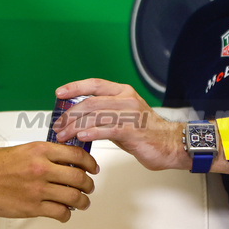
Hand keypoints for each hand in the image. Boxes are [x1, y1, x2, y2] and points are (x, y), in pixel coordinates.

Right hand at [0, 141, 98, 222]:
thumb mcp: (20, 149)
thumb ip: (41, 154)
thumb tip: (59, 161)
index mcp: (40, 150)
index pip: (76, 155)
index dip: (90, 163)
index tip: (93, 168)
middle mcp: (42, 168)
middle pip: (79, 178)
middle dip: (89, 185)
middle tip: (89, 187)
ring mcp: (38, 189)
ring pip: (73, 198)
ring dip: (82, 202)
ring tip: (82, 203)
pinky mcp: (32, 207)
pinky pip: (59, 213)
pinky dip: (66, 215)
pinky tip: (64, 214)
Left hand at [53, 78, 189, 171]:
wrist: (171, 144)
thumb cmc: (146, 132)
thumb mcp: (122, 118)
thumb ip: (103, 115)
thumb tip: (78, 120)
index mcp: (123, 92)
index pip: (94, 84)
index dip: (75, 87)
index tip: (59, 94)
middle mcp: (126, 99)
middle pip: (90, 102)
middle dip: (69, 115)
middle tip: (57, 126)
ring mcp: (130, 114)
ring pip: (95, 116)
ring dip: (75, 127)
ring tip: (63, 136)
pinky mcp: (133, 130)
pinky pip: (107, 129)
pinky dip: (91, 133)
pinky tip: (81, 137)